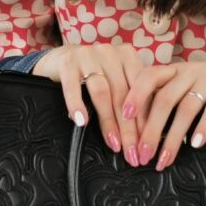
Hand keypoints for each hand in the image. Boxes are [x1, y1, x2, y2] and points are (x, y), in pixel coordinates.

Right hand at [32, 43, 144, 166]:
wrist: (60, 57)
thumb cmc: (93, 74)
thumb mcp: (115, 81)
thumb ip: (130, 99)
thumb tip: (144, 135)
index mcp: (128, 56)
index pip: (140, 90)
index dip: (144, 119)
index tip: (146, 144)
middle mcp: (110, 52)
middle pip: (123, 94)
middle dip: (129, 127)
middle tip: (132, 152)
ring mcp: (88, 55)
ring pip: (102, 91)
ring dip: (108, 121)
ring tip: (113, 143)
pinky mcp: (67, 61)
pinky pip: (73, 86)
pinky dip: (78, 105)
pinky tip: (81, 122)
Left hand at [122, 52, 205, 170]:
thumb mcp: (186, 83)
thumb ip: (165, 96)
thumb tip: (138, 128)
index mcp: (175, 69)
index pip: (149, 76)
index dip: (135, 95)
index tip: (124, 119)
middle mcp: (189, 71)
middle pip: (165, 98)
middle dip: (151, 128)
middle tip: (143, 154)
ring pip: (187, 106)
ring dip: (174, 135)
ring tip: (165, 159)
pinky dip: (205, 125)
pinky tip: (197, 143)